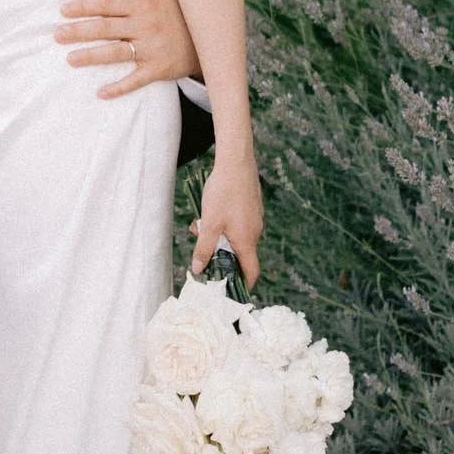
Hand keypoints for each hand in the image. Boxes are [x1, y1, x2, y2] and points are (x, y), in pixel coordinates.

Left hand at [55, 0, 201, 98]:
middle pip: (105, 28)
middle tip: (56, 34)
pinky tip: (101, 93)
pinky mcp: (158, 69)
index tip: (63, 10)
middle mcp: (144, 26)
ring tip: (69, 58)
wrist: (213, 37)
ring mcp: (151, 49)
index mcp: (144, 6)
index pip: (108, 4)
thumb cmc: (185, 9)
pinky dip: (119, 87)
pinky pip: (136, 80)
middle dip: (79, 30)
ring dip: (91, 55)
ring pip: (115, 52)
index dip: (85, 6)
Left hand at [191, 150, 263, 286]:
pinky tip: (210, 212)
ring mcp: (254, 219)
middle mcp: (254, 232)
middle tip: (201, 247)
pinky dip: (223, 225)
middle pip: (239, 254)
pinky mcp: (251, 208)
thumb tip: (198, 269)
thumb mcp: (209, 223)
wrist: (236, 162)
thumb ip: (204, 249)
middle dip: (220, 254)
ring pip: (235, 237)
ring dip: (218, 236)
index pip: (251, 271)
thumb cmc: (224, 193)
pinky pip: (237, 225)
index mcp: (247, 240)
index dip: (244, 284)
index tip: (232, 291)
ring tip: (201, 224)